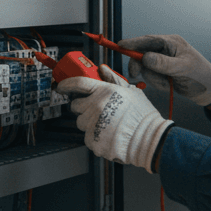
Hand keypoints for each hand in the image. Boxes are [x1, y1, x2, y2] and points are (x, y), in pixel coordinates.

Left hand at [57, 65, 172, 169]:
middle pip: (76, 105)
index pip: (78, 83)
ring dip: (89, 122)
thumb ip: (113, 79)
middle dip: (83, 107)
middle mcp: (96, 107)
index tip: (62, 87)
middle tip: (98, 110)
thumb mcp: (131, 91)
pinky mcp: (92, 140)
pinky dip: (95, 136)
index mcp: (105, 91)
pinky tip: (109, 134)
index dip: (66, 84)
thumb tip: (102, 69)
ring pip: (80, 122)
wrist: (149, 139)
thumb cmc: (142, 116)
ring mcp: (93, 124)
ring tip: (107, 124)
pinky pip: (86, 137)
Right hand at [120, 34, 210, 106]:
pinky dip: (157, 83)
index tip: (120, 46)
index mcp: (172, 42)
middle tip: (135, 74)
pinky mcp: (162, 72)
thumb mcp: (183, 68)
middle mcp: (166, 49)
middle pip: (142, 53)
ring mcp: (163, 61)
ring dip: (153, 78)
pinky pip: (151, 77)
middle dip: (140, 65)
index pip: (149, 40)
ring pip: (146, 68)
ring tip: (168, 83)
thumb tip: (145, 57)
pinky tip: (169, 85)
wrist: (208, 90)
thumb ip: (164, 63)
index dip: (133, 43)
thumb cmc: (200, 75)